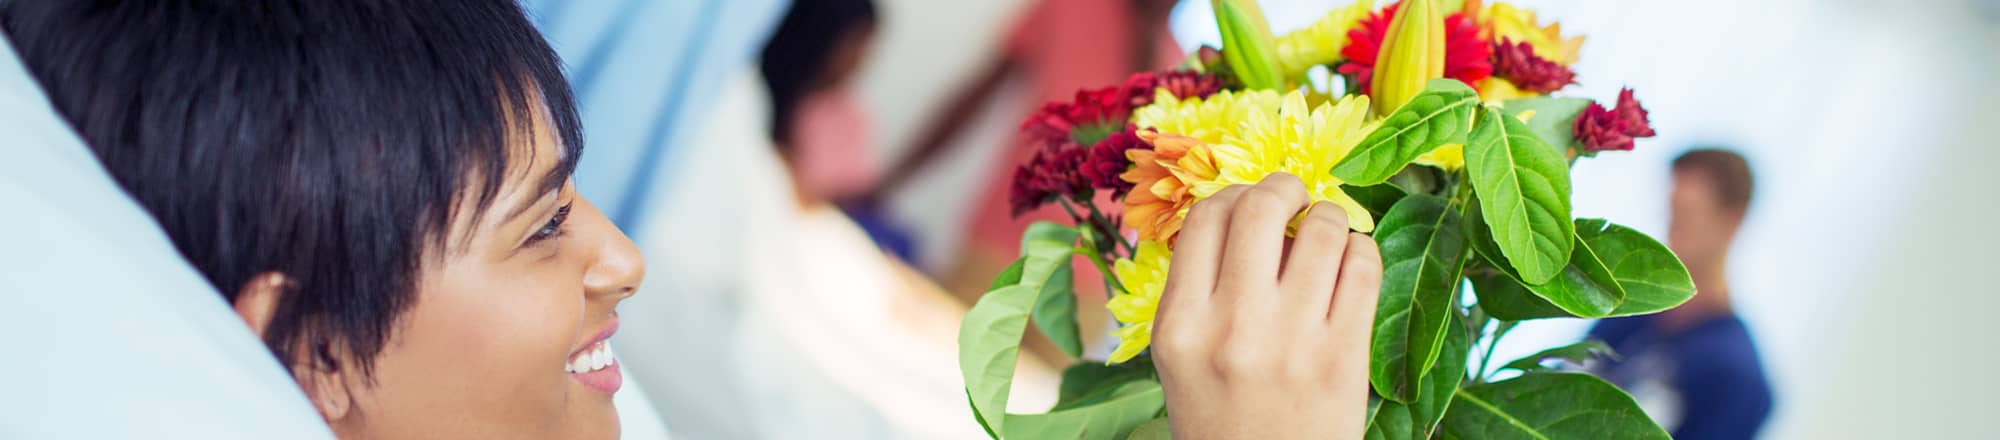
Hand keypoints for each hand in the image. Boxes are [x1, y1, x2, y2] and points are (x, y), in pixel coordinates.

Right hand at [1153, 173, 1381, 438]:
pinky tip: (1352, 265)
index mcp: (1179, 327)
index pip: (1204, 219)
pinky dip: (1362, 251)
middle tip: (1295, 195)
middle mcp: (1231, 328)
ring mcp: (1292, 341)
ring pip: (1323, 229)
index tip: (1252, 201)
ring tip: (1328, 235)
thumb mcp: (1182, 360)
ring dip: (1330, 219)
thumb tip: (1244, 209)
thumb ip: (1198, 290)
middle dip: (1284, 186)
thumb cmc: (1223, 421)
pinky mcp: (1345, 357)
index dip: (1233, 194)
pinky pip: (1364, 267)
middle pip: (1260, 207)